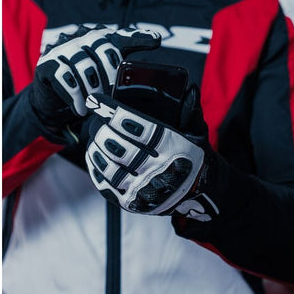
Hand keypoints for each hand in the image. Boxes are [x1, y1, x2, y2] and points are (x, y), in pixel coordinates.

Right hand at [29, 24, 160, 127]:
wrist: (50, 93)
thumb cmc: (84, 80)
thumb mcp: (106, 73)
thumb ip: (125, 65)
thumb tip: (154, 50)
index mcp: (100, 38)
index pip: (122, 36)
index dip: (139, 37)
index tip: (157, 41)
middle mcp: (82, 36)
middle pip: (102, 51)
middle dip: (109, 77)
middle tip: (110, 97)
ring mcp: (62, 48)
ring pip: (84, 66)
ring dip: (92, 90)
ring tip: (94, 106)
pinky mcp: (46, 63)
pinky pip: (64, 78)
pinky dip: (75, 97)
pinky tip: (80, 108)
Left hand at [84, 85, 219, 221]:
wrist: (200, 195)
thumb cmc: (193, 158)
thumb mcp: (198, 133)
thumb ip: (190, 111)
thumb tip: (188, 90)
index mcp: (174, 148)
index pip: (140, 127)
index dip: (115, 113)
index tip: (97, 101)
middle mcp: (159, 171)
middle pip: (120, 148)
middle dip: (102, 131)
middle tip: (96, 120)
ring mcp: (145, 190)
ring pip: (110, 169)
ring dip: (96, 150)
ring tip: (93, 137)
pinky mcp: (134, 204)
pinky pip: (107, 188)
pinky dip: (96, 170)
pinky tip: (94, 156)